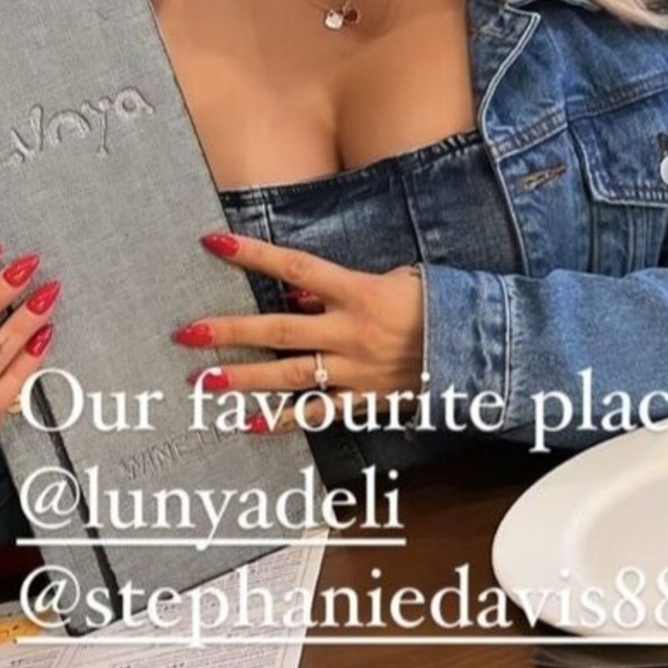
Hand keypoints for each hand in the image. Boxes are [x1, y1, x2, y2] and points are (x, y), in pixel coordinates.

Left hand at [175, 233, 423, 427]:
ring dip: (243, 378)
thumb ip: (339, 288)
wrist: (479, 349)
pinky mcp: (363, 399)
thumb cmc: (435, 305)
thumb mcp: (393, 280)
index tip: (213, 243)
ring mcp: (355, 370)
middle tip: (187, 334)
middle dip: (230, 330)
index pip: (293, 268)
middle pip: (278, 329)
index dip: (252, 255)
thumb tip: (295, 293)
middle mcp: (351, 332)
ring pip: (289, 375)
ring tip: (203, 382)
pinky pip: (317, 413)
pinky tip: (249, 423)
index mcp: (358, 292)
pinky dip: (283, 420)